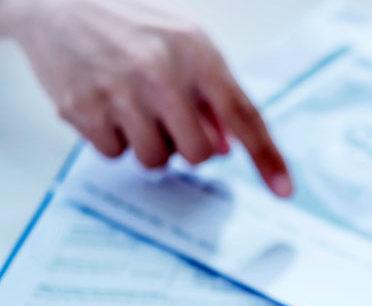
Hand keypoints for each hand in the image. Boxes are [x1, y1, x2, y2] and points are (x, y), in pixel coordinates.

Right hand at [2, 0, 291, 195]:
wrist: (57, 0)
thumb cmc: (133, 24)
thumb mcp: (186, 43)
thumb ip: (213, 93)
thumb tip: (228, 148)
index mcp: (196, 54)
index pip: (243, 116)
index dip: (267, 158)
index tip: (285, 190)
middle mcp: (161, 74)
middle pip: (200, 154)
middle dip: (190, 147)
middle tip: (171, 121)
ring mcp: (120, 93)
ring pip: (157, 161)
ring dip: (151, 145)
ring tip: (135, 108)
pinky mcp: (83, 109)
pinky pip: (115, 155)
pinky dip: (115, 140)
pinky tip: (106, 106)